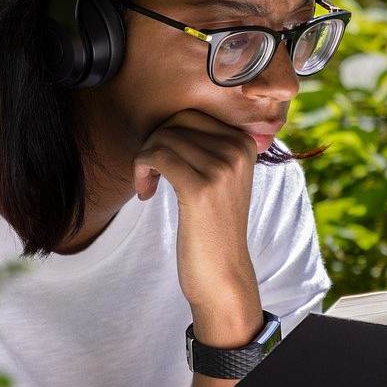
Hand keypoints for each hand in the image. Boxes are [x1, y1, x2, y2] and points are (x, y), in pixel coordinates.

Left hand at [133, 108, 259, 318]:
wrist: (223, 272)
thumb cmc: (213, 226)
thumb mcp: (221, 178)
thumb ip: (208, 145)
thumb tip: (172, 115)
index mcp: (244, 143)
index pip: (191, 114)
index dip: (167, 134)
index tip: (162, 165)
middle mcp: (237, 151)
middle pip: (176, 122)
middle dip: (154, 143)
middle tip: (149, 174)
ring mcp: (221, 168)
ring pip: (162, 138)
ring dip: (144, 160)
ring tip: (147, 186)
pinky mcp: (200, 188)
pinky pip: (156, 156)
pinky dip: (142, 171)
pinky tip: (146, 193)